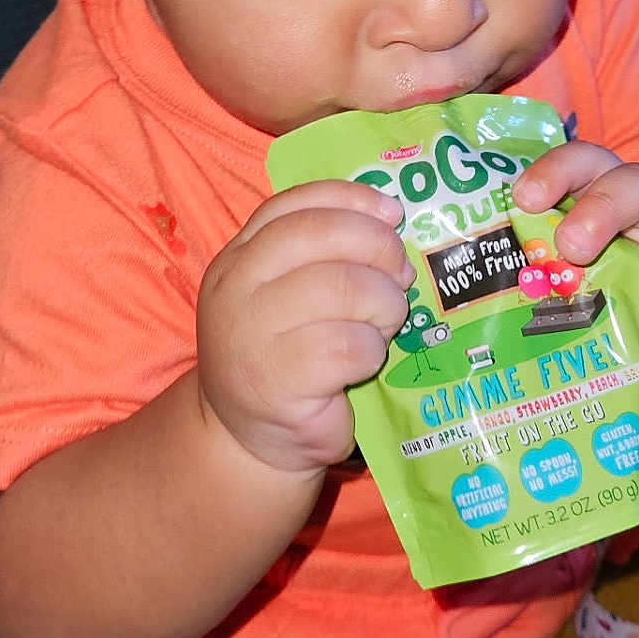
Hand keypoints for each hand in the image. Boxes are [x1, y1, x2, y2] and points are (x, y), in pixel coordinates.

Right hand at [196, 181, 414, 473]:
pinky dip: (372, 349)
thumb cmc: (286, 355)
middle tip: (400, 276)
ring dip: (384, 303)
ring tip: (386, 321)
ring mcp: (252, 332)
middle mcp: (238, 285)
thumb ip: (326, 254)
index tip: (393, 212)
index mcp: (241, 255)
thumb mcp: (292, 292)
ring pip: (343, 287)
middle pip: (322, 235)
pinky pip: (348, 345)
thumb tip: (392, 221)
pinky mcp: (277, 380)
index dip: (352, 199)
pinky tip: (366, 360)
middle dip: (378, 248)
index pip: (295, 204)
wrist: (250, 438)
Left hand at [512, 142, 638, 359]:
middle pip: (632, 183)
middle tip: (571, 244)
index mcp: (597, 208)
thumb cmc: (582, 302)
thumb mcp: (543, 289)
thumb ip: (503, 293)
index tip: (526, 199)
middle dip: (602, 203)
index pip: (578, 169)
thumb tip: (433, 333)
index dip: (554, 173)